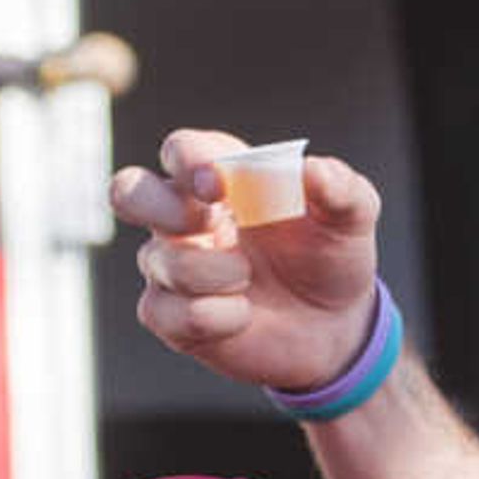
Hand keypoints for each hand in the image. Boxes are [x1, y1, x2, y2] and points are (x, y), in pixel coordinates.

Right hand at [112, 129, 382, 394]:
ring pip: (160, 261)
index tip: (219, 186)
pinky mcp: (171, 317)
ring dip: (214, 274)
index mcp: (222, 178)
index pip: (180, 150)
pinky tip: (242, 316)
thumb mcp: (351, 218)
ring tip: (249, 281)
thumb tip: (313, 171)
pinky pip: (164, 312)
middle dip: (157, 207)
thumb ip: (339, 188)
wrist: (333, 328)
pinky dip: (212, 317)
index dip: (189, 161)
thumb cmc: (330, 257)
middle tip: (207, 226)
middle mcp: (185, 218)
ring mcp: (172, 267)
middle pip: (127, 190)